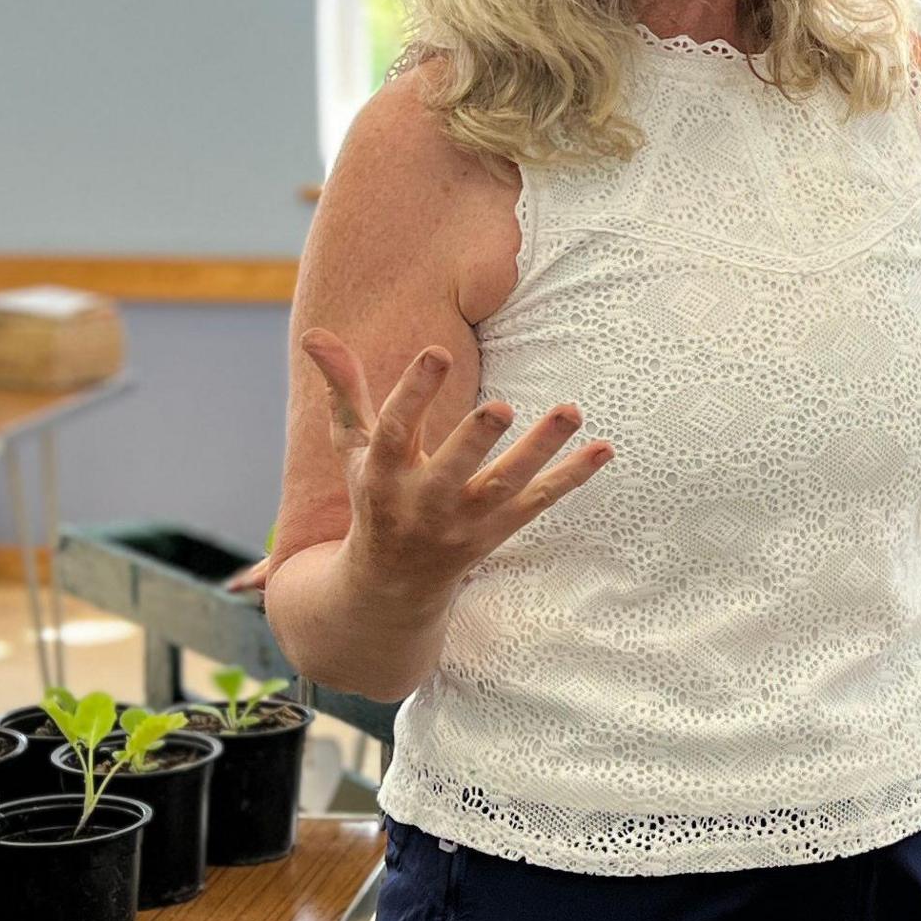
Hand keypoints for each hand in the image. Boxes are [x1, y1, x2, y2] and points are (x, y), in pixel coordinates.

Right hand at [302, 330, 612, 595]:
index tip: (439, 351)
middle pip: (454, 470)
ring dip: (541, 450)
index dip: (417, 391)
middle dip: (476, 440)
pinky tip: (604, 448)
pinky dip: (573, 477)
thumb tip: (316, 334)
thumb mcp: (354, 449)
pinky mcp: (500, 531)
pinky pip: (540, 502)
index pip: (397, 429)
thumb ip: (344, 390)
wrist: (393, 585)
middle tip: (501, 406)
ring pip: (506, 486)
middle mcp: (424, 503)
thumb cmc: (374, 497)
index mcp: (384, 475)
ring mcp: (465, 522)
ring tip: (571, 410)